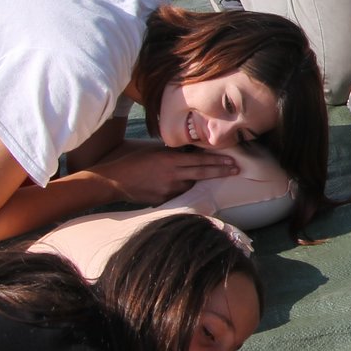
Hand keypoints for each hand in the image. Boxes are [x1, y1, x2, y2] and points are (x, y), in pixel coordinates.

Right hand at [90, 145, 237, 205]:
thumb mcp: (154, 151)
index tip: (232, 161)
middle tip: (236, 169)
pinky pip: (179, 193)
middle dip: (221, 171)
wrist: (114, 181)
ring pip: (191, 184)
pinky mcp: (164, 200)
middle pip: (202, 173)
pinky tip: (179, 184)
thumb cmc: (133, 161)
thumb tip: (191, 151)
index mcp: (170, 160)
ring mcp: (169, 190)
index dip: (218, 161)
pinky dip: (182, 188)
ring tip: (206, 175)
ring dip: (198, 180)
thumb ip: (173, 152)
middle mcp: (172, 175)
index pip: (200, 161)